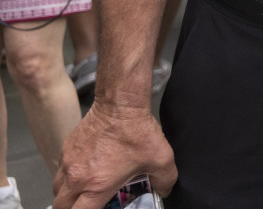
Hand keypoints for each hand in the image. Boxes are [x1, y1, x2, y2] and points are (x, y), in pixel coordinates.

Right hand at [53, 100, 176, 208]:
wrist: (120, 104)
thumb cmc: (138, 132)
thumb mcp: (161, 160)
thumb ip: (164, 181)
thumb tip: (164, 190)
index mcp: (96, 186)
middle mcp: (76, 178)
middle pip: (61, 207)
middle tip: (86, 205)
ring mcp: (67, 163)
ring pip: (57, 190)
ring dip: (68, 195)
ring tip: (83, 192)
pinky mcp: (66, 149)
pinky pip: (60, 170)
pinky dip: (68, 177)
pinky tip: (85, 170)